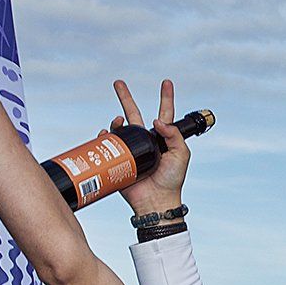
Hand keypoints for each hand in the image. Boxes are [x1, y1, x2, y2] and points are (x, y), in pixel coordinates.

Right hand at [112, 79, 189, 216]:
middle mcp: (146, 141)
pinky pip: (108, 145)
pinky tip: (105, 135)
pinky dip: (104, 138)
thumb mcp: (181, 155)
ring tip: (117, 121)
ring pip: (120, 128)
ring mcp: (132, 150)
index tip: (167, 82)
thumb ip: (173, 136)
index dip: (166, 97)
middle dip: (125, 98)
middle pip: (134, 114)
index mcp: (162, 138)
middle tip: (118, 83)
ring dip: (116, 122)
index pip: (165, 113)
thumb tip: (156, 121)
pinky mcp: (119, 160)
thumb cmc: (172, 180)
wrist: (156, 202)